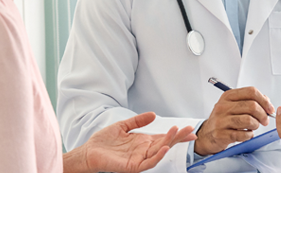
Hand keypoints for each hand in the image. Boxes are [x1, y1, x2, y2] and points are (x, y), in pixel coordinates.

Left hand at [64, 112, 195, 172]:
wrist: (89, 151)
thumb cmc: (104, 142)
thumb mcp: (123, 126)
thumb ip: (138, 120)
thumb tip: (154, 115)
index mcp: (143, 142)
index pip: (164, 137)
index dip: (177, 134)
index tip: (190, 130)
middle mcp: (144, 151)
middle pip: (165, 143)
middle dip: (178, 137)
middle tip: (190, 130)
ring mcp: (139, 159)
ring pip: (159, 152)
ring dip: (169, 142)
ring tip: (177, 132)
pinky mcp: (133, 166)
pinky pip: (148, 163)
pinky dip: (157, 156)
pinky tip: (164, 148)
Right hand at [194, 87, 274, 155]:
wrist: (206, 135)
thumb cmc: (223, 120)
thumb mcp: (233, 105)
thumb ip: (249, 101)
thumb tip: (266, 100)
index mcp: (228, 96)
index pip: (251, 92)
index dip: (264, 100)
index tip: (269, 108)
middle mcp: (223, 106)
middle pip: (252, 106)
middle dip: (263, 114)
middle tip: (264, 120)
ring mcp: (221, 120)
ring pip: (248, 120)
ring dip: (256, 125)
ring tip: (253, 127)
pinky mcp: (221, 134)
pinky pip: (243, 134)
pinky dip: (249, 135)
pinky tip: (246, 134)